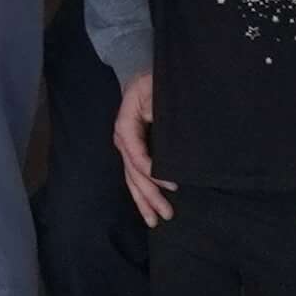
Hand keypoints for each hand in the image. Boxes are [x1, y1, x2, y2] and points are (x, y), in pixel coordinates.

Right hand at [109, 70, 168, 226]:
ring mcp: (126, 147)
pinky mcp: (133, 151)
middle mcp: (122, 140)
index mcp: (126, 125)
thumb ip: (157, 108)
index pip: (136, 155)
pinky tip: (148, 208)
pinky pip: (134, 176)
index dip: (153, 173)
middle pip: (133, 174)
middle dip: (149, 197)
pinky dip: (141, 193)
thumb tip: (162, 127)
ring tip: (155, 220)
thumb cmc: (150, 81)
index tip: (172, 185)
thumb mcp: (154, 88)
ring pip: (131, 180)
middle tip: (166, 214)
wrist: (140, 74)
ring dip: (143, 201)